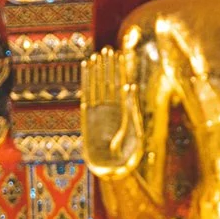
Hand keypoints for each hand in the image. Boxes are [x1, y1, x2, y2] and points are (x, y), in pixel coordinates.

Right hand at [81, 48, 141, 173]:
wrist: (114, 169)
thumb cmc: (129, 153)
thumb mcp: (135, 128)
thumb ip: (131, 107)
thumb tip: (129, 85)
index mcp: (125, 110)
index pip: (122, 84)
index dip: (120, 70)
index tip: (119, 54)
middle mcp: (112, 109)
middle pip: (109, 82)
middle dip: (108, 66)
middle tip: (107, 49)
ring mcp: (100, 112)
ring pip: (97, 87)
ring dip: (96, 72)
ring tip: (95, 56)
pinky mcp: (88, 118)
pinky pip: (86, 96)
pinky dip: (86, 84)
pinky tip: (85, 72)